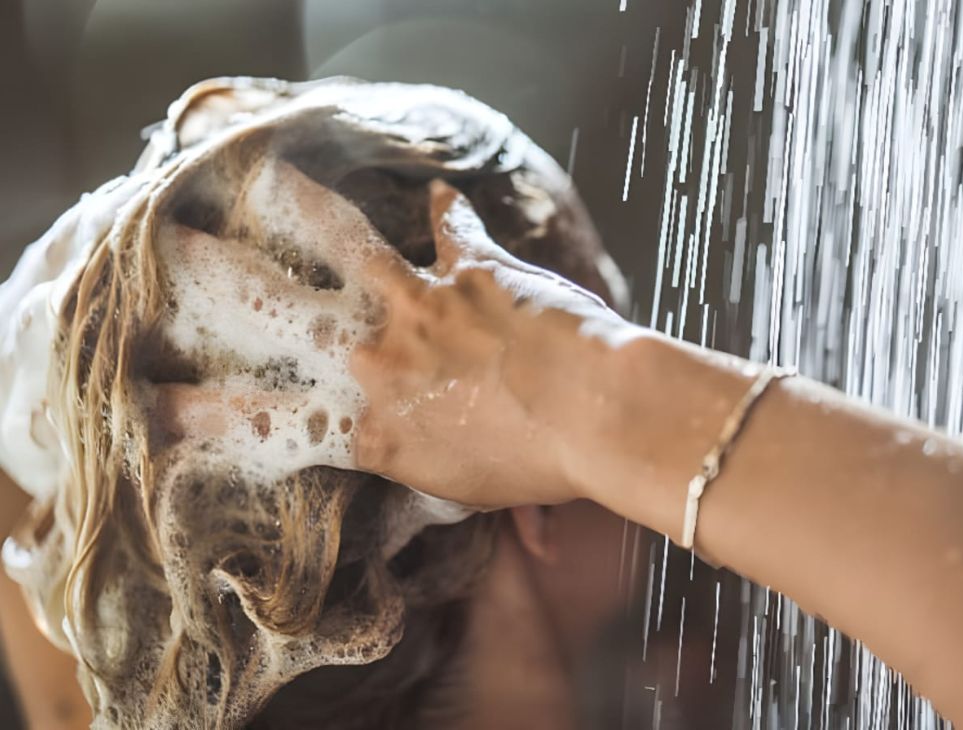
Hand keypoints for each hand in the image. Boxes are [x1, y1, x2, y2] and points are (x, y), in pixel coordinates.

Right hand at [147, 159, 631, 509]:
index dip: (201, 411)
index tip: (153, 403)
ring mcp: (420, 305)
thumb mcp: (462, 493)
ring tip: (271, 178)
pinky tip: (440, 194)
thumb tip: (400, 496)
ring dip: (307, 208)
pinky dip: (448, 213)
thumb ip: (419, 478)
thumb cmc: (537, 469)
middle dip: (220, 280)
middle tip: (179, 253)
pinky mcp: (471, 270)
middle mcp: (379, 359)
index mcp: (371, 425)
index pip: (266, 422)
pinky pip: (453, 230)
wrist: (596, 415)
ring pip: (345, 245)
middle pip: (279, 312)